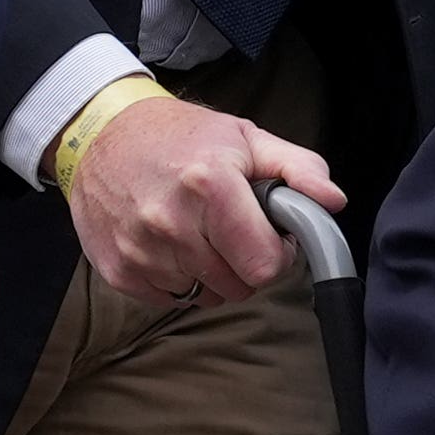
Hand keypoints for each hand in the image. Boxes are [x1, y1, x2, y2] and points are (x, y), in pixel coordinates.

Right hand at [62, 97, 345, 307]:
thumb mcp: (248, 138)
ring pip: (206, 297)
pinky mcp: (118, 271)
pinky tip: (172, 244)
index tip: (271, 234)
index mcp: (209, 186)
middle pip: (239, 286)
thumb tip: (334, 201)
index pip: (265, 264)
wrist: (101, 135)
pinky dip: (179, 280)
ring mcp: (140, 251)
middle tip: (235, 230)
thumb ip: (299, 168)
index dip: (278, 253)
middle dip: (248, 264)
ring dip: (213, 274)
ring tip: (201, 232)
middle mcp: (170, 223)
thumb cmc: (183, 136)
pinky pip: (171, 299)